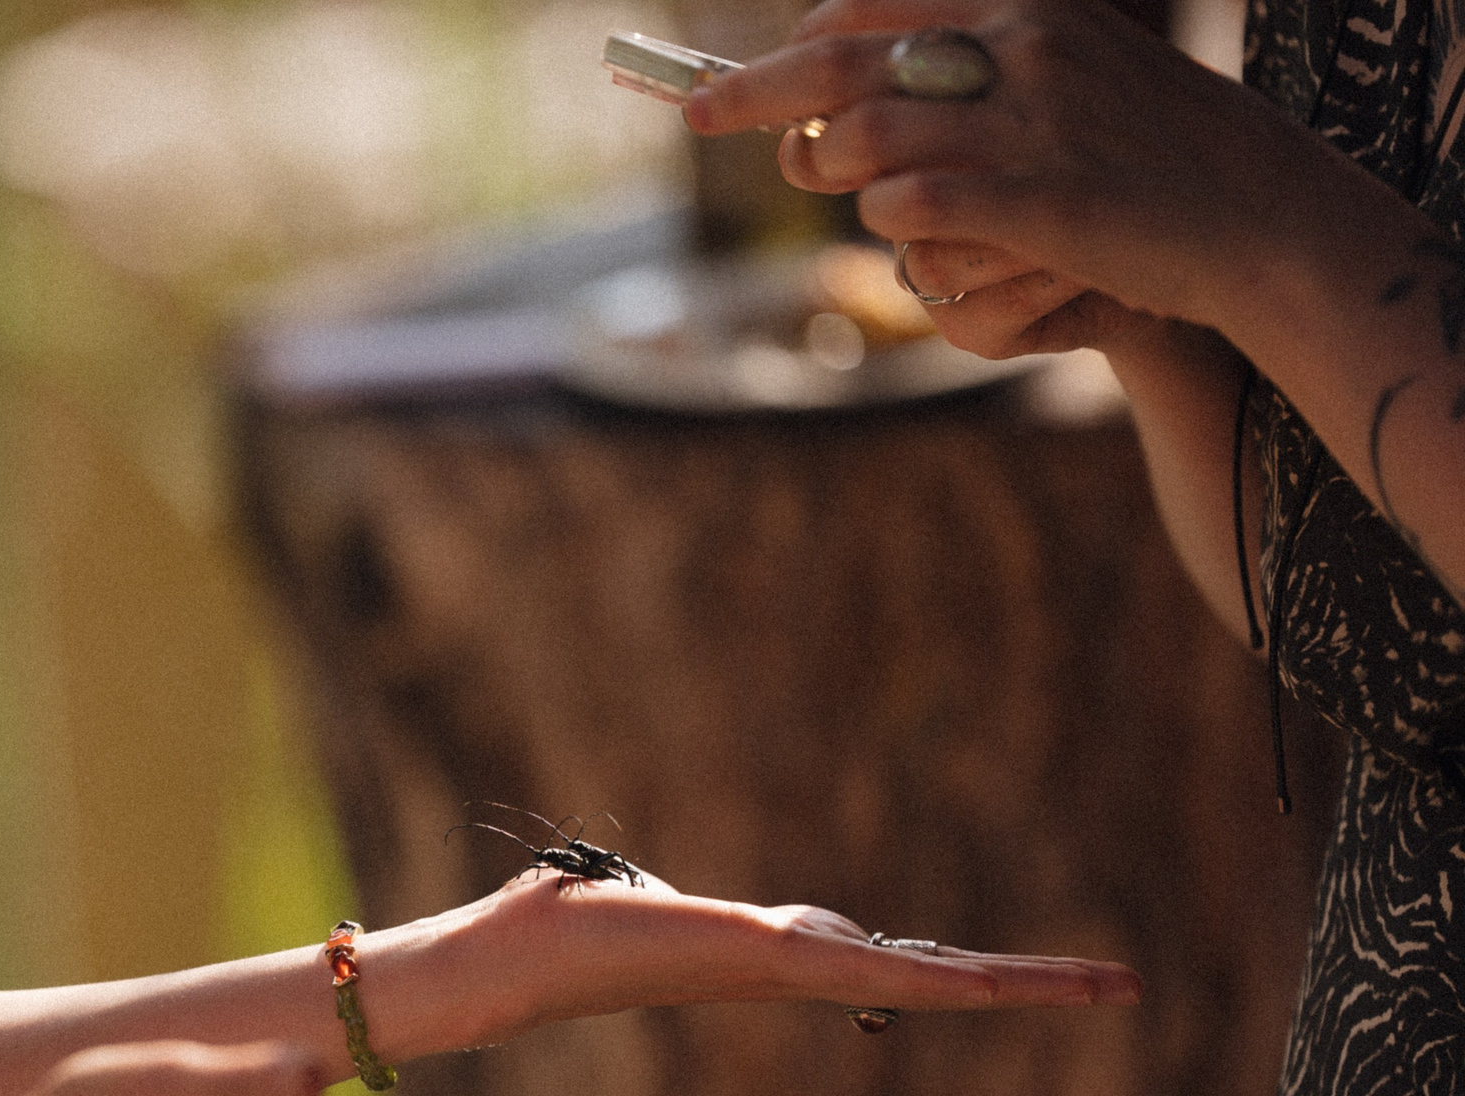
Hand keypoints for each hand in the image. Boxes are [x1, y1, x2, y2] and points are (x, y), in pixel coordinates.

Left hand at [480, 864, 1141, 1025]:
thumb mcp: (645, 910)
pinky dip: (928, 978)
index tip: (1030, 979)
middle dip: (1019, 983)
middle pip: (923, 977)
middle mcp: (784, 969)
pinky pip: (854, 966)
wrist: (499, 961)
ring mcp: (775, 968)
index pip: (886, 966)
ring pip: (912, 979)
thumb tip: (675, 907)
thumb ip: (680, 913)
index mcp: (769, 960)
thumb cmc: (550, 937)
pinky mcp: (748, 957)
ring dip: (1007, 983)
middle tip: (1114, 987)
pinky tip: (987, 986)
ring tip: (1097, 987)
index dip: (961, 973)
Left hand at [681, 0, 1351, 336]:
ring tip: (847, 186)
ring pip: (867, 138)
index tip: (739, 79)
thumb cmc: (1136, 154)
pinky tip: (894, 218)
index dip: (790, 46)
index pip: (867, 9)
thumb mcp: (1056, 76)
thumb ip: (956, 78)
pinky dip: (887, 217)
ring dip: (832, 168)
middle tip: (697, 116)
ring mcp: (1033, 123)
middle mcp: (1022, 46)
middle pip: (841, 63)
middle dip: (752, 92)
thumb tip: (841, 104)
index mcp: (1019, 4)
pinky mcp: (1044, 202)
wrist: (1254, 214)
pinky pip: (919, 206)